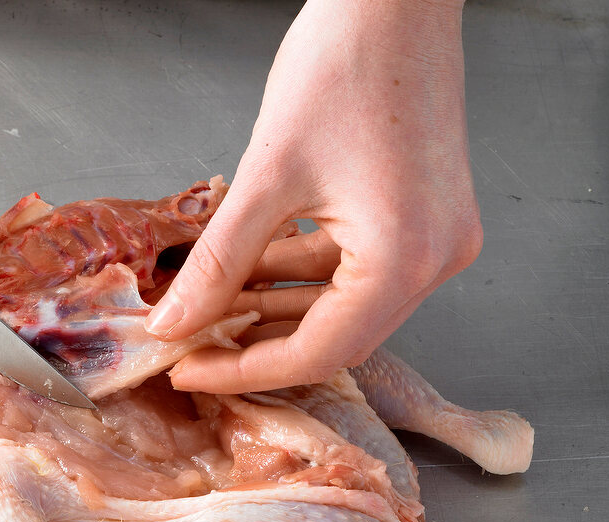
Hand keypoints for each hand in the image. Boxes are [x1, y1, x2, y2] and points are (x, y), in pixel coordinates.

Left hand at [146, 0, 481, 391]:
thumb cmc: (346, 64)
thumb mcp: (266, 177)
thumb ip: (217, 262)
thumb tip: (173, 322)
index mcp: (408, 259)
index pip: (319, 351)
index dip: (244, 370)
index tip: (188, 369)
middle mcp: (435, 259)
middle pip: (335, 336)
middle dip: (257, 342)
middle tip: (194, 343)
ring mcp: (434, 238)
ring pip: (341, 303)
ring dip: (274, 307)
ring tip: (210, 305)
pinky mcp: (422, 217)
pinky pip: (353, 267)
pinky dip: (300, 272)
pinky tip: (250, 270)